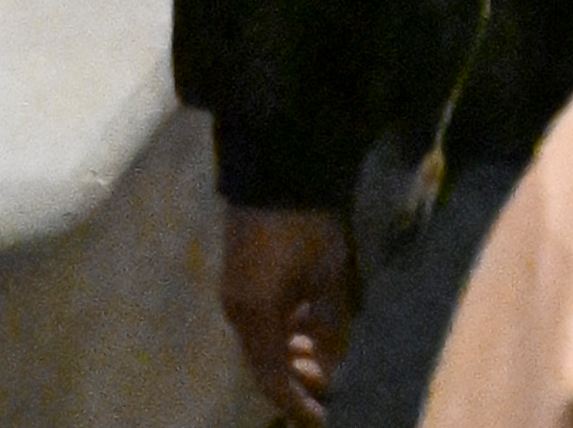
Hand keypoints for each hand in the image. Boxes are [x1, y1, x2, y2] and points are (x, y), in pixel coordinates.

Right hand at [221, 203, 352, 425]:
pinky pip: (263, 317)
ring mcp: (236, 291)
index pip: (271, 379)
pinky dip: (287, 328)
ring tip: (328, 356)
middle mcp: (237, 311)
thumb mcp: (328, 275)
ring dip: (293, 352)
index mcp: (254, 317)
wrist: (278, 168)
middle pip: (264, 361)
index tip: (322, 417)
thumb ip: (332, 325)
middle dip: (297, 379)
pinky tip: (312, 324)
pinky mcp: (242, 274)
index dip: (297, 403)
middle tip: (331, 387)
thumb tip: (336, 369)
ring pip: (264, 339)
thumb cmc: (307, 224)